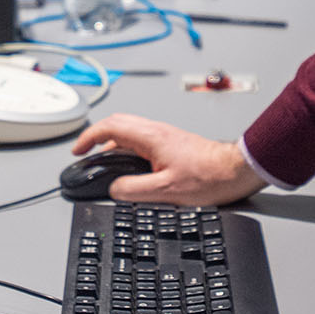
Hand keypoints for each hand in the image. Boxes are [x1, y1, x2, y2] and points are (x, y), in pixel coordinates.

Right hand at [70, 113, 267, 205]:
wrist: (235, 171)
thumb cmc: (209, 177)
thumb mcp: (166, 190)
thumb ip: (134, 190)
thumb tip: (115, 189)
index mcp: (151, 137)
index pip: (110, 127)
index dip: (89, 137)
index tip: (79, 149)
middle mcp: (157, 131)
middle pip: (118, 123)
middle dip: (97, 136)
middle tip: (86, 151)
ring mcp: (165, 136)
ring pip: (130, 131)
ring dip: (112, 142)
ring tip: (104, 161)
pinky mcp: (172, 144)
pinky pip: (141, 139)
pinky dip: (127, 148)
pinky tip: (130, 165)